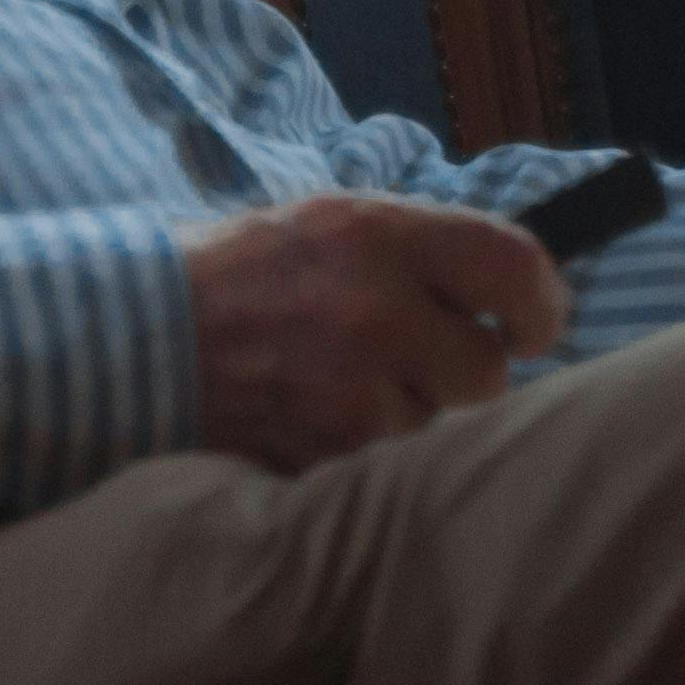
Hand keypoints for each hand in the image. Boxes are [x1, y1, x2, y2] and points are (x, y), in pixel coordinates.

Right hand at [180, 194, 568, 473]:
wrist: (143, 336)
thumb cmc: (247, 272)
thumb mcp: (334, 221)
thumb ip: (422, 248)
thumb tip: (513, 286)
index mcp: (377, 236)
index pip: (513, 268)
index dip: (541, 303)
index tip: (531, 322)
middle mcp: (372, 311)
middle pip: (487, 371)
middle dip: (463, 370)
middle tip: (420, 356)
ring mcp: (348, 391)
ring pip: (438, 425)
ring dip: (412, 412)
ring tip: (349, 381)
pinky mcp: (325, 454)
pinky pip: (388, 462)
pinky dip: (369, 447)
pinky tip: (324, 413)